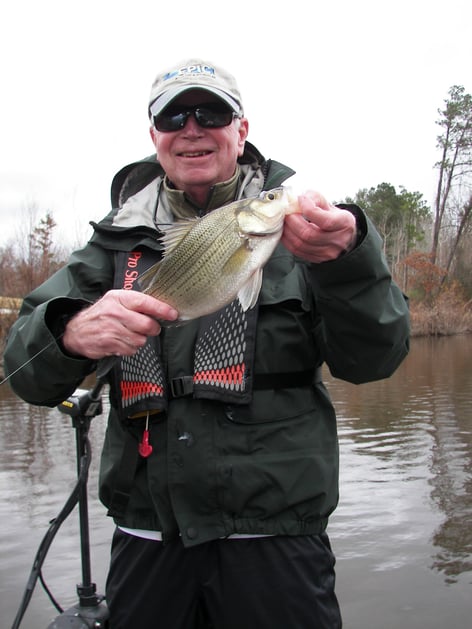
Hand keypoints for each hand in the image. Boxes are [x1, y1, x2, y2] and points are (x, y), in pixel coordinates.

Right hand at [61, 289, 177, 358]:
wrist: (77, 330)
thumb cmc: (101, 314)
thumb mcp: (116, 300)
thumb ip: (136, 303)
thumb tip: (162, 308)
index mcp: (119, 298)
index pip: (145, 302)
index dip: (162, 309)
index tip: (172, 314)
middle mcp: (115, 313)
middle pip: (147, 325)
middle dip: (153, 328)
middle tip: (150, 327)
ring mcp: (111, 330)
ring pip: (141, 340)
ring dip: (140, 339)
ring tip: (130, 333)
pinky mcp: (109, 344)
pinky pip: (131, 350)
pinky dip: (130, 348)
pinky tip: (122, 341)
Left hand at [282, 191, 356, 262]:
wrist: (341, 236)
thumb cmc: (332, 217)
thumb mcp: (328, 204)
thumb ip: (314, 198)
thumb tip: (297, 200)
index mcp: (344, 223)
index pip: (325, 221)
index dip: (309, 209)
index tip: (300, 200)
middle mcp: (338, 241)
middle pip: (309, 234)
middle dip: (292, 221)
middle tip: (286, 212)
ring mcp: (327, 253)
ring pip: (300, 244)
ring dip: (287, 231)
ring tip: (284, 221)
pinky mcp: (317, 259)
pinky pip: (297, 251)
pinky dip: (287, 240)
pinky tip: (285, 231)